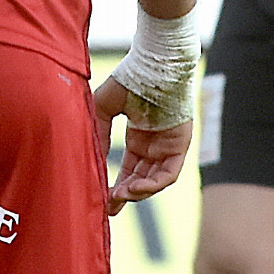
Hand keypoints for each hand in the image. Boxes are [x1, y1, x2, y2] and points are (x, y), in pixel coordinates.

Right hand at [92, 73, 192, 212]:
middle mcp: (155, 144)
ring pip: (155, 180)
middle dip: (125, 195)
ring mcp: (169, 146)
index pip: (130, 170)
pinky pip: (169, 174)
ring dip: (138, 193)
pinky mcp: (180, 145)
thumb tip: (93, 159)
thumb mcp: (103, 109)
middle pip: (141, 179)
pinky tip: (134, 189)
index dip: (116, 186)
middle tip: (108, 207)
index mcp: (139, 137)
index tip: (102, 199)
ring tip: (119, 198)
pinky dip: (152, 185)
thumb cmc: (129, 80)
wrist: (152, 66)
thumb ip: (98, 133)